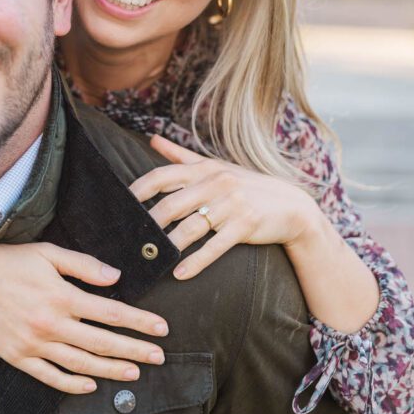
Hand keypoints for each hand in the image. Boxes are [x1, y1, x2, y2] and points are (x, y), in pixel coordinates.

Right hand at [0, 240, 168, 394]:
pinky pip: (52, 377)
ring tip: (134, 374)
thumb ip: (83, 265)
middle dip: (135, 351)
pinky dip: (74, 384)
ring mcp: (35, 345)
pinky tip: (91, 385)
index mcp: (61, 296)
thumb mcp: (47, 253)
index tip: (160, 328)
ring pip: (82, 365)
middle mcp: (51, 324)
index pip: (111, 313)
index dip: (139, 322)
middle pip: (103, 343)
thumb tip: (116, 276)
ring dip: (111, 371)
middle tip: (159, 357)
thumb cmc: (7, 262)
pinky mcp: (19, 358)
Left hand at [130, 134, 317, 280]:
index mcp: (205, 169)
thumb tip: (153, 139)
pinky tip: (179, 273)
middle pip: (172, 204)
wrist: (292, 205)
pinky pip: (214, 246)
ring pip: (191, 227)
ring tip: (149, 258)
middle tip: (128, 238)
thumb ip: (181, 155)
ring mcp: (231, 205)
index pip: (163, 175)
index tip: (122, 203)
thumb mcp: (215, 166)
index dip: (140, 189)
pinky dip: (195, 262)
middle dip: (148, 223)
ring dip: (168, 245)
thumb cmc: (247, 185)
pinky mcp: (245, 226)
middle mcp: (216, 183)